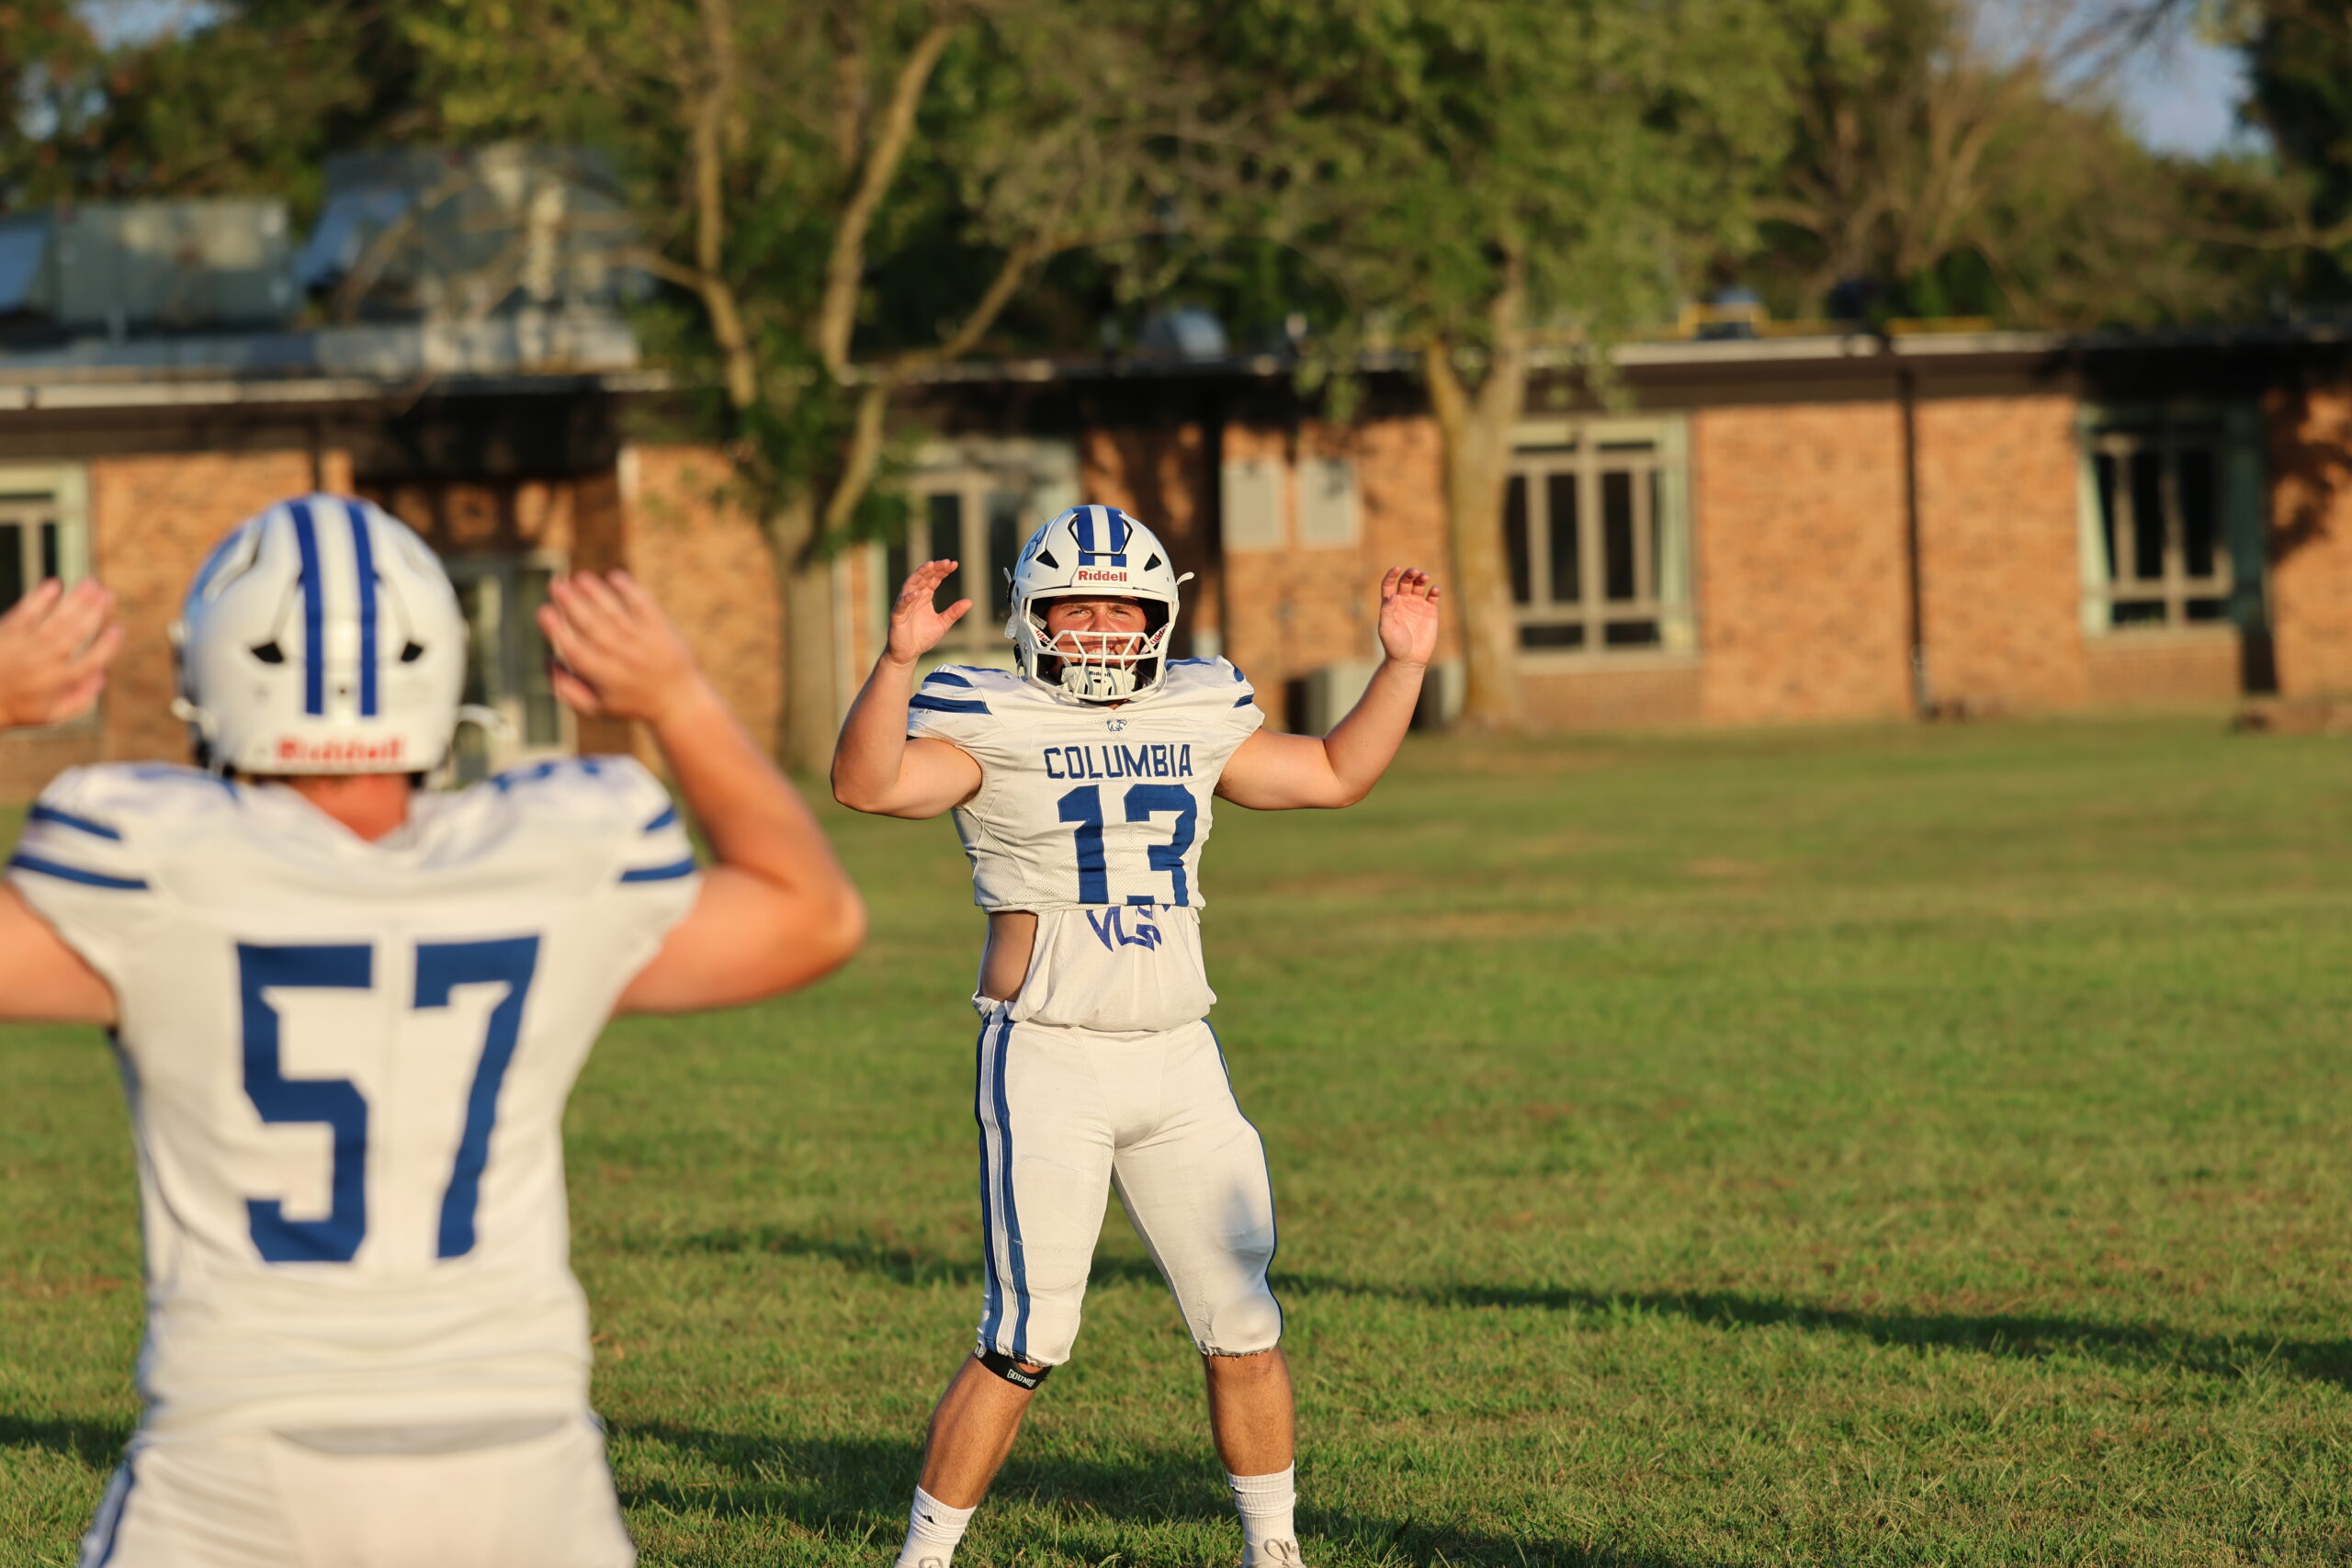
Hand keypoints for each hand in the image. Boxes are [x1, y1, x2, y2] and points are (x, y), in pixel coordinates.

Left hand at [0, 579, 121, 729]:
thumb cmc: (16, 708)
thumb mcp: (51, 715)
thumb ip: (80, 700)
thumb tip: (101, 677)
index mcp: (58, 681)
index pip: (91, 661)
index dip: (106, 645)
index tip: (117, 629)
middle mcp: (44, 661)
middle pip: (75, 633)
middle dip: (94, 612)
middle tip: (108, 594)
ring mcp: (24, 645)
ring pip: (56, 619)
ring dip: (75, 600)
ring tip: (91, 583)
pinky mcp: (7, 633)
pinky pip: (26, 612)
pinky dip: (41, 598)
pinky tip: (55, 585)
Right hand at [537, 571, 712, 727]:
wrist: (679, 702)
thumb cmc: (631, 703)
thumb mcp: (597, 707)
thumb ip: (567, 689)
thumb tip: (546, 661)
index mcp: (603, 676)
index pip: (575, 649)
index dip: (557, 630)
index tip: (544, 611)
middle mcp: (622, 657)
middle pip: (592, 625)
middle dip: (572, 603)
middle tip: (556, 584)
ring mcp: (643, 641)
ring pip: (615, 612)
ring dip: (596, 592)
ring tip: (579, 578)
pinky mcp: (661, 630)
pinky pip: (644, 605)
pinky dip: (630, 590)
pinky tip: (614, 577)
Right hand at [885, 560, 971, 667]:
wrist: (908, 654)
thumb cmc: (922, 637)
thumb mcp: (942, 624)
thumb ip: (954, 613)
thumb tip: (970, 602)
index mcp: (924, 597)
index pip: (933, 579)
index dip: (942, 571)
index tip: (954, 564)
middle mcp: (914, 597)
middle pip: (923, 578)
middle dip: (933, 569)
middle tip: (945, 562)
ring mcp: (904, 605)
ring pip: (910, 585)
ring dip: (919, 575)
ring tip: (930, 567)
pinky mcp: (897, 616)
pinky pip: (902, 605)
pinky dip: (908, 598)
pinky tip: (917, 593)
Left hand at [1375, 567, 1439, 666]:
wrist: (1409, 659)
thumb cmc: (1394, 645)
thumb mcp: (1386, 628)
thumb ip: (1387, 611)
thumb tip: (1393, 596)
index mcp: (1391, 604)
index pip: (1389, 584)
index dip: (1391, 575)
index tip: (1397, 568)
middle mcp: (1404, 601)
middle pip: (1406, 581)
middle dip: (1410, 574)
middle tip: (1415, 572)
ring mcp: (1417, 605)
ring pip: (1420, 585)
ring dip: (1422, 578)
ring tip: (1425, 577)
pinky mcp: (1430, 611)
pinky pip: (1433, 597)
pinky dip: (1434, 591)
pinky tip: (1435, 590)